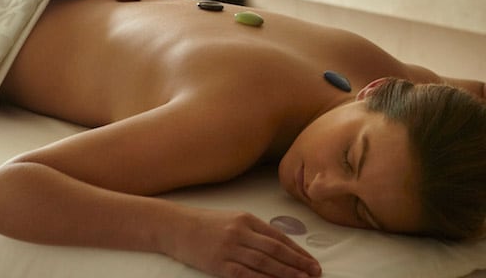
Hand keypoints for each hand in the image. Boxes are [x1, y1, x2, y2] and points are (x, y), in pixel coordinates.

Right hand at [170, 208, 321, 277]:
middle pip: (275, 250)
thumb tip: (280, 248)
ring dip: (286, 274)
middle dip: (298, 263)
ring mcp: (229, 248)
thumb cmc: (205, 223)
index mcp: (246, 219)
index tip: (312, 262)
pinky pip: (246, 275)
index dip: (298, 251)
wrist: (175, 226)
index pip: (279, 237)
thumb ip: (254, 232)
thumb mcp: (232, 219)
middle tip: (315, 273)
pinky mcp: (219, 264)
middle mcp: (240, 232)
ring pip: (264, 263)